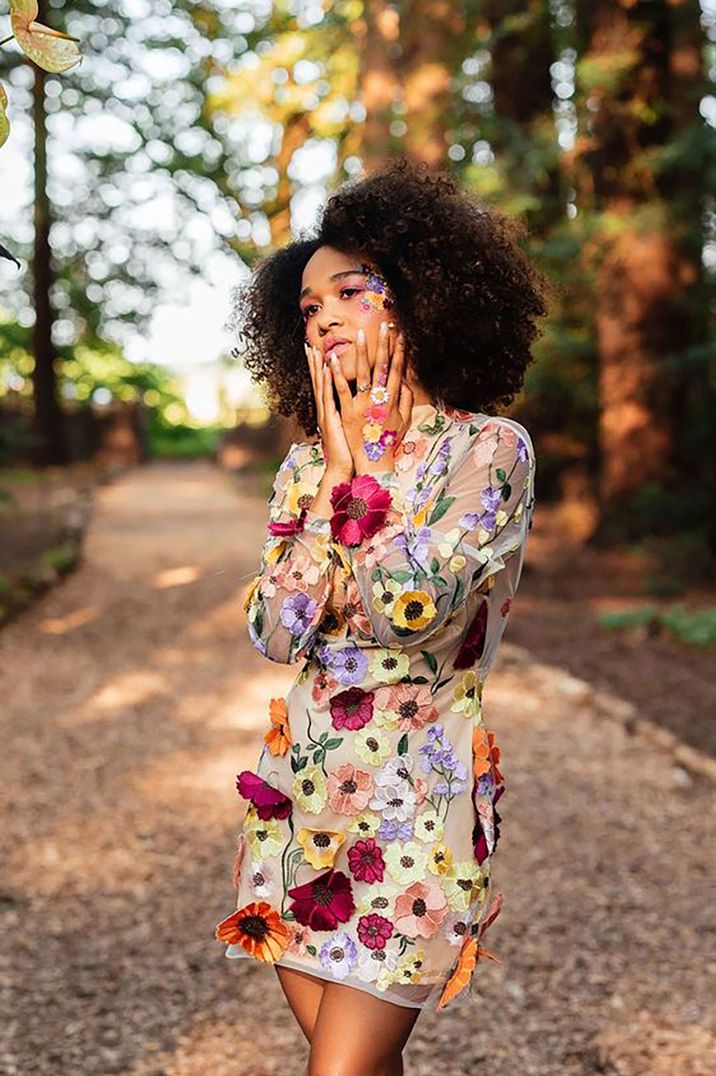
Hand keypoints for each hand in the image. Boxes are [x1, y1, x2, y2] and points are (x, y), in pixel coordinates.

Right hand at [305, 342, 353, 516]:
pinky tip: (327, 370)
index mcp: (330, 410)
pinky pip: (329, 398)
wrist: (341, 468)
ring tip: (315, 350)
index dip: (320, 368)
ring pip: (321, 386)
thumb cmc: (348, 450)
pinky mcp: (331, 420)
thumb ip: (347, 415)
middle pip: (318, 381)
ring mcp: (326, 414)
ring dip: (318, 367)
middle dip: (314, 363)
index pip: (324, 384)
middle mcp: (325, 410)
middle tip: (309, 344)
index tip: (318, 351)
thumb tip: (352, 406)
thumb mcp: (347, 428)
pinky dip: (327, 383)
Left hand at [328, 320, 413, 473]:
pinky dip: (337, 374)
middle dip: (384, 345)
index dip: (399, 352)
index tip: (400, 336)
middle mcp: (379, 399)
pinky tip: (332, 359)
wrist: (374, 462)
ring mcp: (363, 405)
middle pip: (382, 366)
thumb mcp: (403, 421)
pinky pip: (341, 389)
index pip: (397, 370)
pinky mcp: (347, 412)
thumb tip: (405, 382)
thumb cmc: (387, 441)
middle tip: (385, 326)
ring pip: (362, 373)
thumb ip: (405, 400)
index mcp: (392, 400)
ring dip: (361, 352)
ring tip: (359, 334)